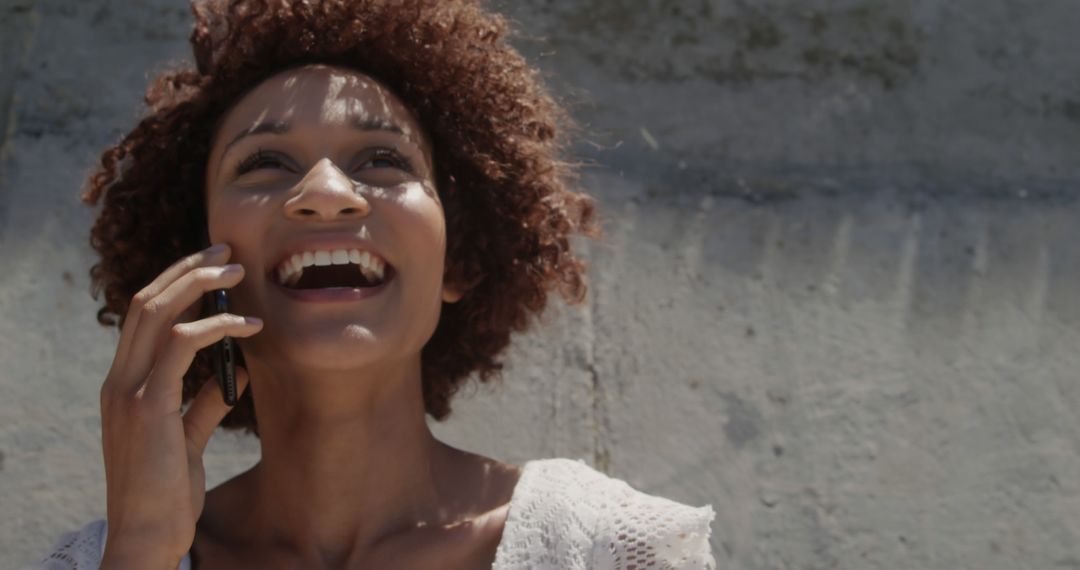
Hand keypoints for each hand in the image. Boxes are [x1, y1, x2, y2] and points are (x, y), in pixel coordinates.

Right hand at [99, 243, 261, 565]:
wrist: (147, 535)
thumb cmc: (168, 492)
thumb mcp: (188, 439)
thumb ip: (205, 403)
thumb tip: (238, 372)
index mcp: (125, 384)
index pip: (144, 314)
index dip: (177, 281)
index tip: (213, 264)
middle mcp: (119, 379)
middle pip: (147, 300)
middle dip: (188, 268)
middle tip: (228, 250)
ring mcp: (128, 391)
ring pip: (156, 312)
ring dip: (200, 285)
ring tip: (239, 273)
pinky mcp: (147, 406)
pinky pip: (178, 346)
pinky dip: (214, 327)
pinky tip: (248, 327)